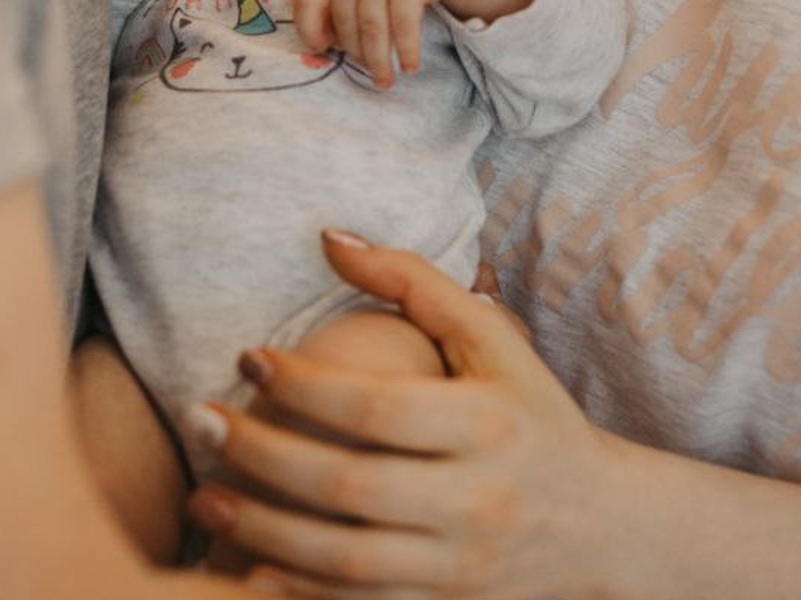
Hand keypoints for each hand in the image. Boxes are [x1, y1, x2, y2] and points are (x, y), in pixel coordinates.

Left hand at [187, 233, 624, 599]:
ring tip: (200, 493)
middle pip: (348, 487)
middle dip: (261, 455)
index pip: (378, 408)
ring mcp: (459, 567)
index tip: (246, 359)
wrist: (602, 522)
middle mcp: (476, 502)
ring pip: (344, 560)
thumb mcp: (489, 337)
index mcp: (486, 426)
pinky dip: (297, 592)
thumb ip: (412, 281)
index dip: (303, 386)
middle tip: (198, 422)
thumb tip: (328, 238)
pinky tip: (243, 566)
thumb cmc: (529, 409)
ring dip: (260, 528)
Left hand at [293, 0, 467, 87]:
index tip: (321, 48)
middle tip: (369, 74)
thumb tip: (323, 47)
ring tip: (385, 82)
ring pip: (372, 28)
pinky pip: (403, 25)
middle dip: (355, 55)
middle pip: (345, 22)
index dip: (308, 27)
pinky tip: (410, 67)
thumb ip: (338, 3)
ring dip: (378, 61)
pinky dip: (407, 50)